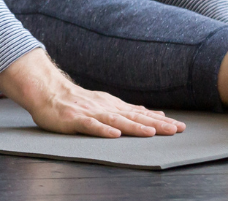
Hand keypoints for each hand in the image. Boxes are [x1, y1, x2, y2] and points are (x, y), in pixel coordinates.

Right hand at [0, 49, 181, 137]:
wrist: (47, 92)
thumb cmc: (76, 101)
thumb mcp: (105, 103)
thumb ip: (127, 110)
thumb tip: (152, 114)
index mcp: (113, 106)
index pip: (141, 114)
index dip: (160, 121)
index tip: (179, 126)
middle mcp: (106, 108)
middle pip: (134, 117)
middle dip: (156, 124)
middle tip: (176, 130)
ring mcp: (91, 113)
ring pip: (117, 121)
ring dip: (135, 127)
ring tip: (151, 133)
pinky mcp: (75, 120)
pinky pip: (90, 125)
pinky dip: (103, 130)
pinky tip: (114, 134)